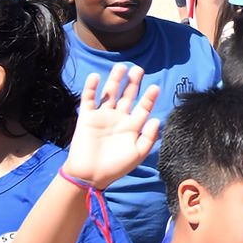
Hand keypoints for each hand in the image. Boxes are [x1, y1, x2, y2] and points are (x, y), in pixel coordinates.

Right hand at [64, 64, 162, 189]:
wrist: (90, 176)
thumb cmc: (116, 167)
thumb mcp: (137, 154)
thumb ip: (148, 137)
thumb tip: (156, 119)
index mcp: (132, 126)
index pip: (143, 107)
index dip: (149, 98)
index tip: (156, 87)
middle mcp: (119, 118)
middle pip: (128, 96)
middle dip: (133, 83)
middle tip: (138, 69)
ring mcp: (103, 116)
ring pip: (110, 94)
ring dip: (115, 80)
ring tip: (121, 67)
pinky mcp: (86, 118)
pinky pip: (89, 100)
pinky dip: (91, 88)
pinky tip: (96, 76)